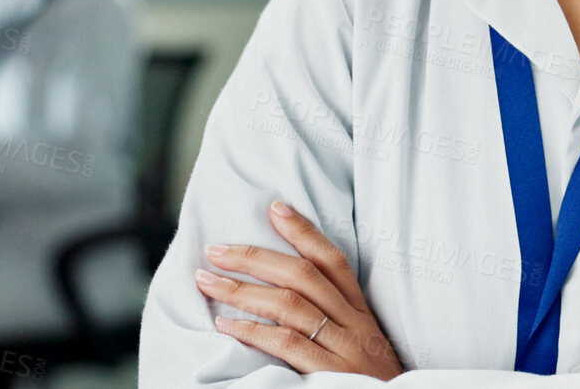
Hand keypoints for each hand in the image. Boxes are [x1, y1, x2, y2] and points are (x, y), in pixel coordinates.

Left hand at [197, 199, 404, 378]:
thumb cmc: (372, 384)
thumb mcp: (362, 346)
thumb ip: (334, 322)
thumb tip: (284, 295)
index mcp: (362, 314)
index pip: (333, 261)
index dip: (304, 232)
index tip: (274, 208)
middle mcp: (355, 324)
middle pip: (303, 276)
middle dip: (254, 258)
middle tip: (216, 249)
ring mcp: (345, 348)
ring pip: (290, 305)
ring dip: (242, 291)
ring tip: (208, 282)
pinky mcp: (332, 374)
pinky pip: (288, 344)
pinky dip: (253, 331)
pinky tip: (227, 326)